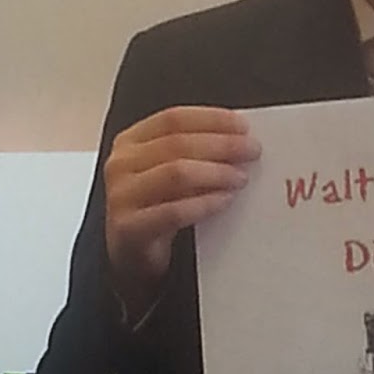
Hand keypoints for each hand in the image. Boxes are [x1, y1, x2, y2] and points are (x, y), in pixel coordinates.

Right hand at [103, 106, 259, 315]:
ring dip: (216, 173)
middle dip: (221, 145)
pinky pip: (173, 211)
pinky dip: (204, 203)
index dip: (211, 119)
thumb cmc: (157, 206)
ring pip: (176, 172)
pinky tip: (225, 200)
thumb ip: (196, 151)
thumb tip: (240, 138)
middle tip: (252, 151)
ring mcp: (121, 195)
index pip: (173, 118)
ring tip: (240, 178)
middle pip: (177, 143)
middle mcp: (121, 163)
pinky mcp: (129, 228)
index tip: (243, 126)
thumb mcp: (169, 171)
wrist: (132, 254)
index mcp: (131, 141)